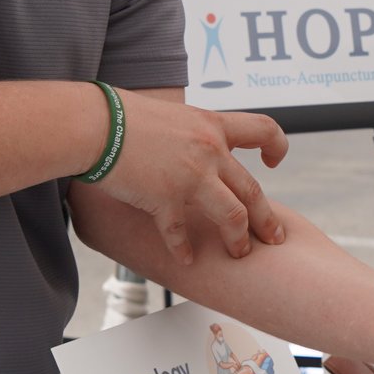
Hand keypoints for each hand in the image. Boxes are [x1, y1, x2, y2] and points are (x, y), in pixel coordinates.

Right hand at [87, 92, 288, 264]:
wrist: (96, 125)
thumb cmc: (122, 115)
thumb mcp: (170, 113)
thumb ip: (189, 130)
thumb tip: (191, 139)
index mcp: (211, 125)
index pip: (262, 129)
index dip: (277, 145)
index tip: (274, 161)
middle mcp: (210, 151)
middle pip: (253, 189)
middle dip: (266, 218)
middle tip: (273, 236)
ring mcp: (191, 177)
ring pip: (234, 216)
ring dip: (239, 239)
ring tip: (239, 254)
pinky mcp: (166, 199)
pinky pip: (182, 232)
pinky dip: (185, 249)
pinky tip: (186, 259)